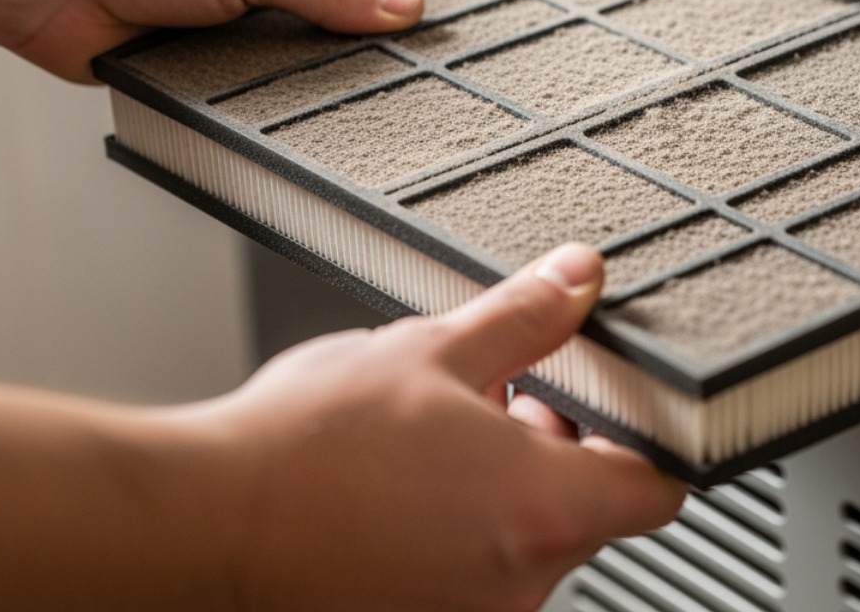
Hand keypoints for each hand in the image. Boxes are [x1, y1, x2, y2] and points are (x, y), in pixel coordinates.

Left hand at [16, 0, 422, 80]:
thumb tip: (401, 5)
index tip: (429, 16)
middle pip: (328, 5)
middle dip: (352, 34)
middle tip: (389, 65)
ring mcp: (223, 10)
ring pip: (288, 52)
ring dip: (299, 70)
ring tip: (329, 89)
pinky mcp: (192, 57)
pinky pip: (244, 85)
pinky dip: (256, 96)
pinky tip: (270, 104)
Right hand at [186, 243, 685, 611]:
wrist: (201, 526)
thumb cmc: (307, 449)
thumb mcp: (433, 350)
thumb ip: (525, 317)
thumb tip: (577, 279)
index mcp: (546, 510)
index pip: (659, 487)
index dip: (648, 437)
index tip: (615, 403)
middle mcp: (521, 585)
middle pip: (586, 509)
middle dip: (554, 445)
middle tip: (499, 395)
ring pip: (524, 540)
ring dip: (501, 486)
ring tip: (434, 435)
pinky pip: (471, 573)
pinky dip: (456, 528)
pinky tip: (400, 485)